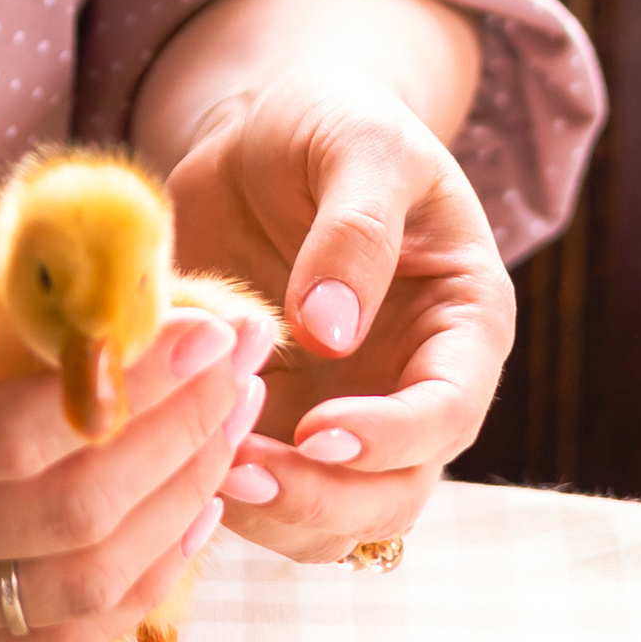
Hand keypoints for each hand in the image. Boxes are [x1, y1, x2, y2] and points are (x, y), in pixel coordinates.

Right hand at [0, 236, 275, 641]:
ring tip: (234, 434)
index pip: (18, 436)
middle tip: (248, 362)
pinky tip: (183, 529)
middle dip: (181, 439)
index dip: (129, 386)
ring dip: (174, 519)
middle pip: (69, 516)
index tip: (205, 321)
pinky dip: (131, 600)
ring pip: (72, 597)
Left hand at [162, 61, 514, 564]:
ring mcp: (350, 418)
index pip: (449, 412)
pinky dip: (227, 498)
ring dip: (272, 511)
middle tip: (239, 470)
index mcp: (464, 324)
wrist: (268, 133)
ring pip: (331, 519)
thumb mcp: (359, 146)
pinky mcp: (284, 428)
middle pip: (395, 493)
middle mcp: (414, 389)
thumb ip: (356, 230)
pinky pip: (268, 497)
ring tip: (202, 468)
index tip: (321, 432)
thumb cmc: (333, 122)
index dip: (392, 438)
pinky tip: (176, 459)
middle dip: (324, 497)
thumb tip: (332, 330)